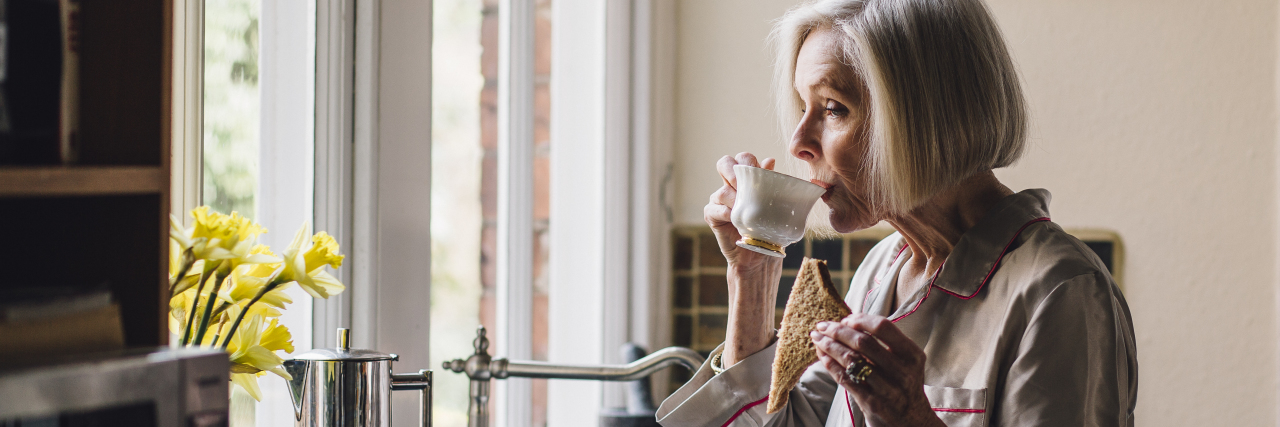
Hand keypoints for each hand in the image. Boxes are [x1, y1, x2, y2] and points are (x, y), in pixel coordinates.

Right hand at [707, 153, 782, 365]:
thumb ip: (778, 184)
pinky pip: (712, 208)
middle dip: (734, 169)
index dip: (748, 160)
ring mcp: (720, 202)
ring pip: (720, 189)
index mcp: (749, 180)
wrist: (762, 257)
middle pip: (725, 164)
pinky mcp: (713, 217)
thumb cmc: (773, 230)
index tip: (759, 169)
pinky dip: (724, 211)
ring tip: (744, 206)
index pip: (743, 159)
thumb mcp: (781, 206)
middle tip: (743, 181)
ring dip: (732, 196)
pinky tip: (734, 217)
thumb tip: (771, 159)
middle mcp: (732, 187)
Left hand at [810, 314, 943, 426]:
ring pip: (851, 360)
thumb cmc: (901, 384)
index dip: (860, 320)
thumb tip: (846, 322)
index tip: (845, 319)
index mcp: (912, 355)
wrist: (911, 421)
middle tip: (822, 326)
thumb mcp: (904, 362)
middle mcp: (902, 371)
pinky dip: (830, 364)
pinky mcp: (872, 402)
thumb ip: (883, 344)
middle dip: (837, 331)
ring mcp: (887, 389)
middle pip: (863, 342)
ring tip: (817, 338)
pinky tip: (822, 355)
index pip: (883, 327)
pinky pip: (846, 378)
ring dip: (829, 345)